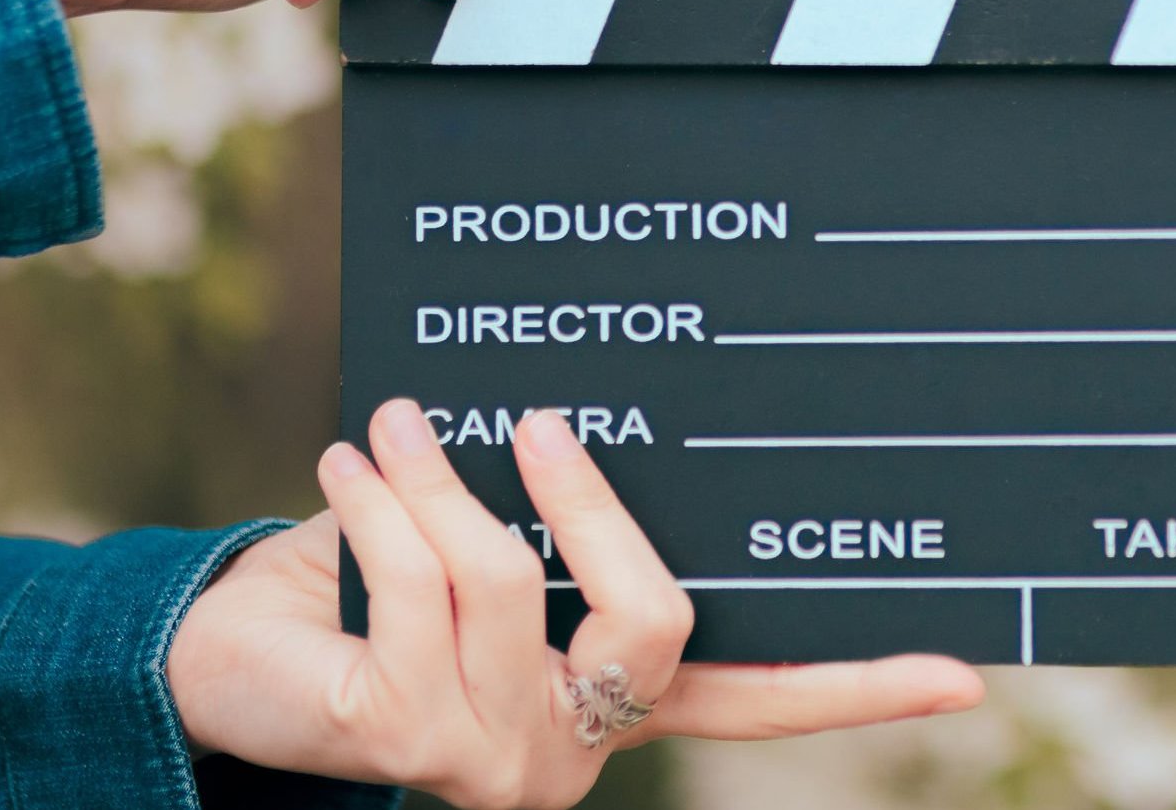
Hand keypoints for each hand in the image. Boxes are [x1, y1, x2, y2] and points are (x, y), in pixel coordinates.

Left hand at [167, 401, 983, 807]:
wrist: (211, 657)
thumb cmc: (355, 591)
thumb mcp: (481, 548)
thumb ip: (546, 524)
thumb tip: (607, 414)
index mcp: (609, 702)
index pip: (758, 703)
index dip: (859, 688)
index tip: (964, 674)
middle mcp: (569, 749)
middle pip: (654, 619)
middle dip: (591, 503)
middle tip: (537, 422)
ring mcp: (488, 761)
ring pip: (507, 580)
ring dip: (438, 476)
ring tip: (388, 428)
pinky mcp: (399, 744)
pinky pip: (420, 579)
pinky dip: (378, 501)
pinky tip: (347, 468)